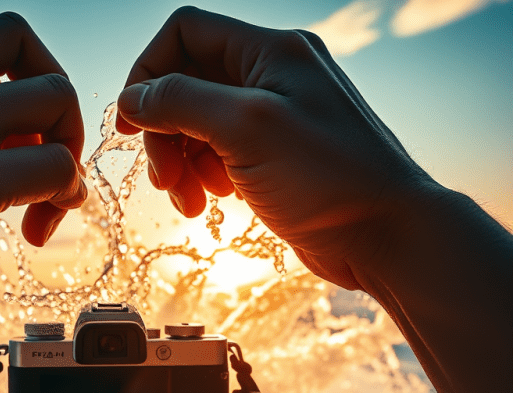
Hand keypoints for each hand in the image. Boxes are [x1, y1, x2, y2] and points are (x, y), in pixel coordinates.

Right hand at [0, 13, 85, 346]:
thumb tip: (28, 135)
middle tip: (51, 177)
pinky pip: (56, 167)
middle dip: (67, 127)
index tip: (34, 134)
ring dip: (70, 162)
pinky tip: (36, 231)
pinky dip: (65, 196)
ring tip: (47, 208)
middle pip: (47, 71)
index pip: (7, 38)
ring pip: (59, 103)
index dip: (41, 81)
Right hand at [116, 7, 438, 289]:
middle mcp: (271, 76)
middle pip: (186, 84)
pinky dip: (204, 177)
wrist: (383, 235)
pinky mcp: (274, 154)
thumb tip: (133, 98)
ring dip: (181, 162)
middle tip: (163, 178)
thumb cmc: (330, 179)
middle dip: (164, 132)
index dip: (148, 73)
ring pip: (198, 124)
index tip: (131, 122)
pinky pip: (219, 153)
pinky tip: (214, 201)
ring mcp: (273, 116)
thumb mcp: (246, 129)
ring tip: (190, 202)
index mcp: (270, 52)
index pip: (185, 34)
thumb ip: (182, 102)